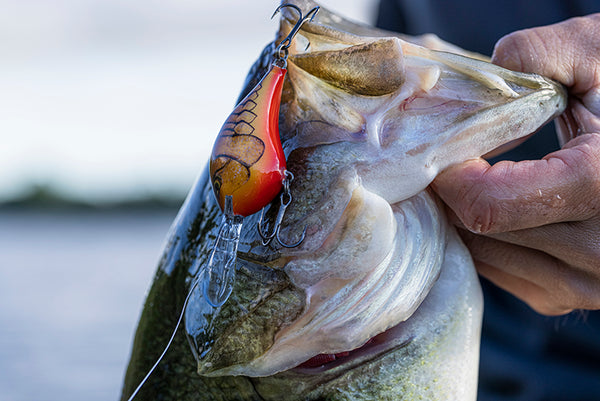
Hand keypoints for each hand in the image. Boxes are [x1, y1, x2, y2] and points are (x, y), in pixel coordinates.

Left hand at [432, 14, 599, 315]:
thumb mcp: (599, 55)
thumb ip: (537, 55)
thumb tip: (474, 90)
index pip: (485, 204)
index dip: (448, 174)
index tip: (441, 147)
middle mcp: (598, 250)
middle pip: (477, 229)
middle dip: (450, 191)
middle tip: (446, 157)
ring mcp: (587, 282)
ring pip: (484, 256)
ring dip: (464, 218)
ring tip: (473, 177)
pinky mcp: (572, 296)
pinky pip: (502, 272)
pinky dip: (487, 241)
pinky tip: (498, 206)